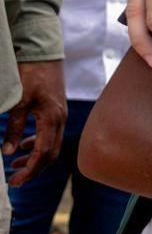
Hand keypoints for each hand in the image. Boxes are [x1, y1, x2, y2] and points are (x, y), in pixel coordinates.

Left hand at [6, 60, 64, 186]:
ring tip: (16, 165)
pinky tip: (24, 146)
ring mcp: (60, 114)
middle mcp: (60, 119)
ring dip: (35, 158)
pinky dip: (38, 144)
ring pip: (52, 145)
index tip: (14, 181)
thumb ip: (14, 127)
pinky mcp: (56, 110)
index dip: (30, 170)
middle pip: (51, 153)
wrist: (44, 52)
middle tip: (15, 180)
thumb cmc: (31, 74)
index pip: (43, 153)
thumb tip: (8, 152)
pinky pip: (51, 134)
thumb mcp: (19, 101)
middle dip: (34, 169)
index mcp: (52, 118)